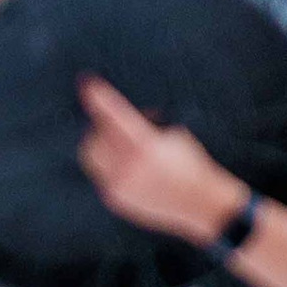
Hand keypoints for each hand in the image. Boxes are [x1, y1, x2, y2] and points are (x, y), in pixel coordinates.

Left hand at [76, 79, 243, 247]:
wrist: (199, 204)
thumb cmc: (189, 162)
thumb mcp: (173, 134)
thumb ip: (144, 124)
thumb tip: (118, 117)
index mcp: (146, 146)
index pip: (115, 115)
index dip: (100, 98)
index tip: (87, 82)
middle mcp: (129, 167)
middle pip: (96, 135)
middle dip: (103, 125)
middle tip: (118, 124)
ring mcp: (120, 185)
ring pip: (92, 157)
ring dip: (101, 144)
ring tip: (121, 144)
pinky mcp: (116, 199)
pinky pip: (101, 174)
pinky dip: (110, 164)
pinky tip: (129, 166)